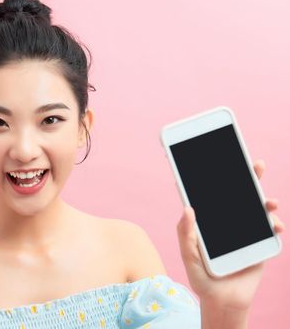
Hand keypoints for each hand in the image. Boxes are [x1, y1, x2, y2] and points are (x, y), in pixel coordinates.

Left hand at [177, 159, 283, 310]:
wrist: (223, 301)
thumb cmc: (201, 278)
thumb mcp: (189, 257)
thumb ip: (186, 234)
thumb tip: (187, 208)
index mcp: (209, 222)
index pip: (213, 195)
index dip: (216, 178)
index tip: (220, 160)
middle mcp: (227, 223)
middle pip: (239, 196)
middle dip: (248, 179)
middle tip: (255, 164)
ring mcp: (245, 233)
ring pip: (257, 210)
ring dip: (265, 201)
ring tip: (268, 201)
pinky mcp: (259, 245)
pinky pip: (270, 231)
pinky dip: (274, 225)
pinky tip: (274, 224)